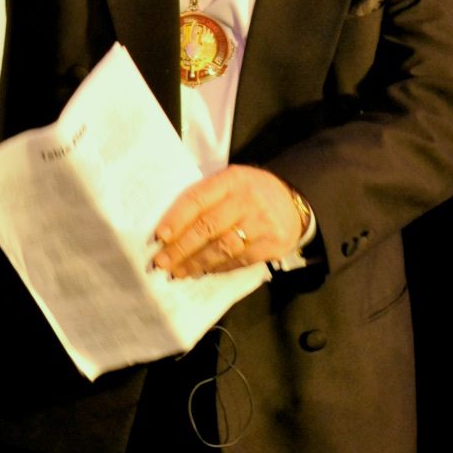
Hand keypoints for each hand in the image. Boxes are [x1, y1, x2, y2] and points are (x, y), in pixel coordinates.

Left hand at [152, 164, 305, 277]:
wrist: (294, 200)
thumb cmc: (250, 193)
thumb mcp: (230, 183)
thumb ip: (205, 199)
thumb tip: (169, 230)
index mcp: (232, 180)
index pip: (198, 199)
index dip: (176, 219)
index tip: (158, 237)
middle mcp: (248, 200)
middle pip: (208, 227)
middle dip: (181, 248)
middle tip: (161, 262)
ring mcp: (262, 223)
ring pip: (223, 248)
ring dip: (196, 262)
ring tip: (178, 271)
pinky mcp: (273, 244)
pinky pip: (239, 260)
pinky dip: (217, 268)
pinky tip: (202, 271)